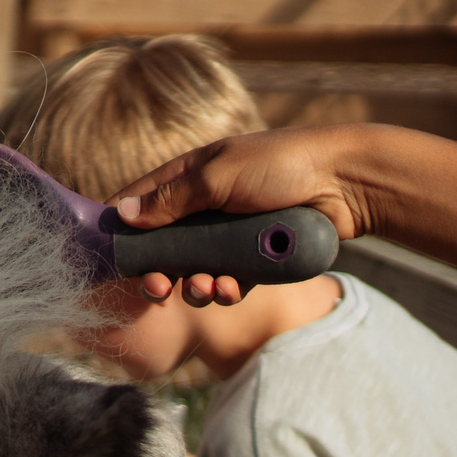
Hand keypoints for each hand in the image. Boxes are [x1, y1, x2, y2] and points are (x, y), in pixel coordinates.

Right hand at [110, 127, 370, 306]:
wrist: (348, 183)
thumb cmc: (281, 165)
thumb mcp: (219, 176)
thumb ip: (171, 198)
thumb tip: (121, 215)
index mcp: (189, 177)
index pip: (139, 203)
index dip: (121, 230)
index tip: (108, 258)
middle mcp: (204, 205)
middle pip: (163, 245)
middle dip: (158, 270)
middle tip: (157, 289)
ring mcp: (229, 233)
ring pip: (195, 269)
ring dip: (194, 284)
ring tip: (206, 289)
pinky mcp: (254, 256)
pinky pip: (228, 280)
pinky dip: (224, 290)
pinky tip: (230, 291)